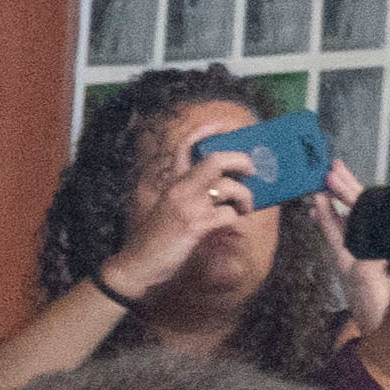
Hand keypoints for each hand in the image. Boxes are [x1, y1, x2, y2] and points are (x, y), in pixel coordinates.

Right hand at [101, 119, 269, 310]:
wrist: (138, 265)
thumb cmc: (159, 238)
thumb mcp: (171, 208)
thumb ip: (193, 194)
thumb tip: (229, 186)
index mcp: (173, 183)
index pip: (183, 148)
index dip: (202, 132)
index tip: (219, 124)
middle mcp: (179, 189)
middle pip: (216, 160)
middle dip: (241, 160)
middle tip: (251, 171)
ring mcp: (187, 206)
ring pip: (229, 187)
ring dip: (245, 197)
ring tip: (245, 207)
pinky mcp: (195, 225)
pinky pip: (228, 214)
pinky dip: (235, 217)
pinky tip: (229, 222)